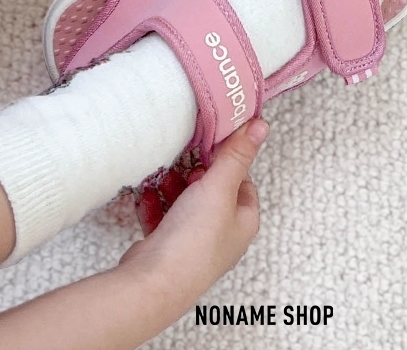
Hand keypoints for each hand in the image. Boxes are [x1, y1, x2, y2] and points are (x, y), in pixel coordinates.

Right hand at [119, 120, 266, 311]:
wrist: (154, 282)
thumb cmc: (194, 239)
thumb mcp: (219, 187)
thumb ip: (237, 154)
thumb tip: (260, 125)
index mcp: (243, 222)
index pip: (244, 183)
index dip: (230, 162)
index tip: (213, 146)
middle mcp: (222, 236)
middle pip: (213, 193)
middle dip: (195, 174)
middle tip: (185, 161)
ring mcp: (194, 244)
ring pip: (185, 205)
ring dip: (172, 187)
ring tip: (162, 176)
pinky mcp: (168, 250)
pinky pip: (163, 220)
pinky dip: (156, 205)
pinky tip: (146, 196)